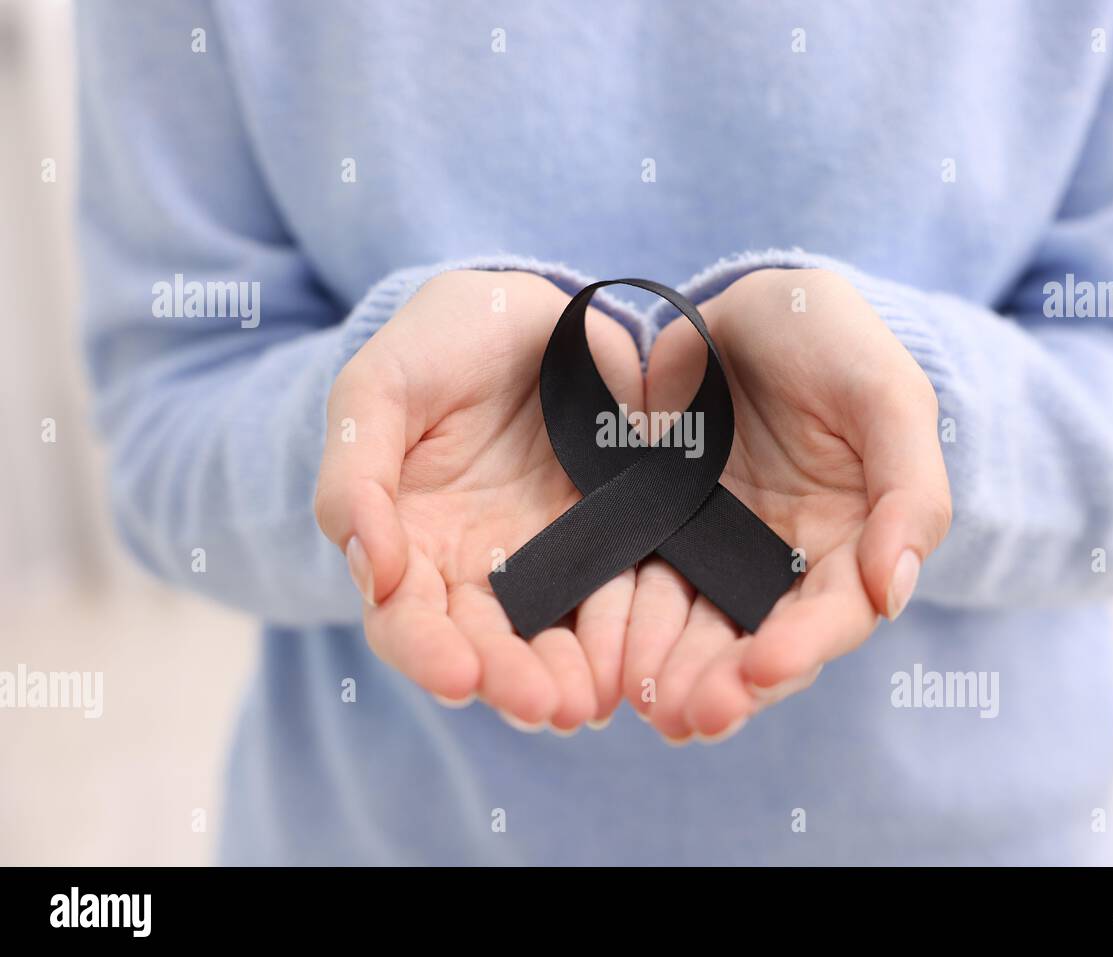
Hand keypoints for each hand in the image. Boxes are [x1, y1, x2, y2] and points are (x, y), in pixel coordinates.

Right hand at [315, 270, 643, 731]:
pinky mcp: (611, 536)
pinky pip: (619, 592)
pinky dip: (624, 632)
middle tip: (545, 708)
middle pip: (486, 646)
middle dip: (511, 682)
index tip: (458, 677)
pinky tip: (636, 660)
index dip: (427, 653)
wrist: (522, 309)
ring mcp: (548, 556)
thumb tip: (368, 570)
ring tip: (589, 703)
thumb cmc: (434, 347)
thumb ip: (357, 477)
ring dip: (569, 676)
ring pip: (553, 635)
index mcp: (408, 543)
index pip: (407, 620)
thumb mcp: (377, 392)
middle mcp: (477, 567)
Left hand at [622, 268, 950, 741]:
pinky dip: (621, 624)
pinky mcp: (654, 529)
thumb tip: (896, 591)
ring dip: (670, 672)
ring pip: (693, 629)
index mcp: (850, 544)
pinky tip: (600, 654)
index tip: (763, 669)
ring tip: (643, 704)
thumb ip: (908, 491)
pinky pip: (636, 585)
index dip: (802, 648)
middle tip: (687, 716)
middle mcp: (781, 565)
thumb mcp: (888, 397)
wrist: (752, 304)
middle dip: (726, 685)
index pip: (832, 616)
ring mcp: (714, 551)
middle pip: (757, 643)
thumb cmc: (836, 344)